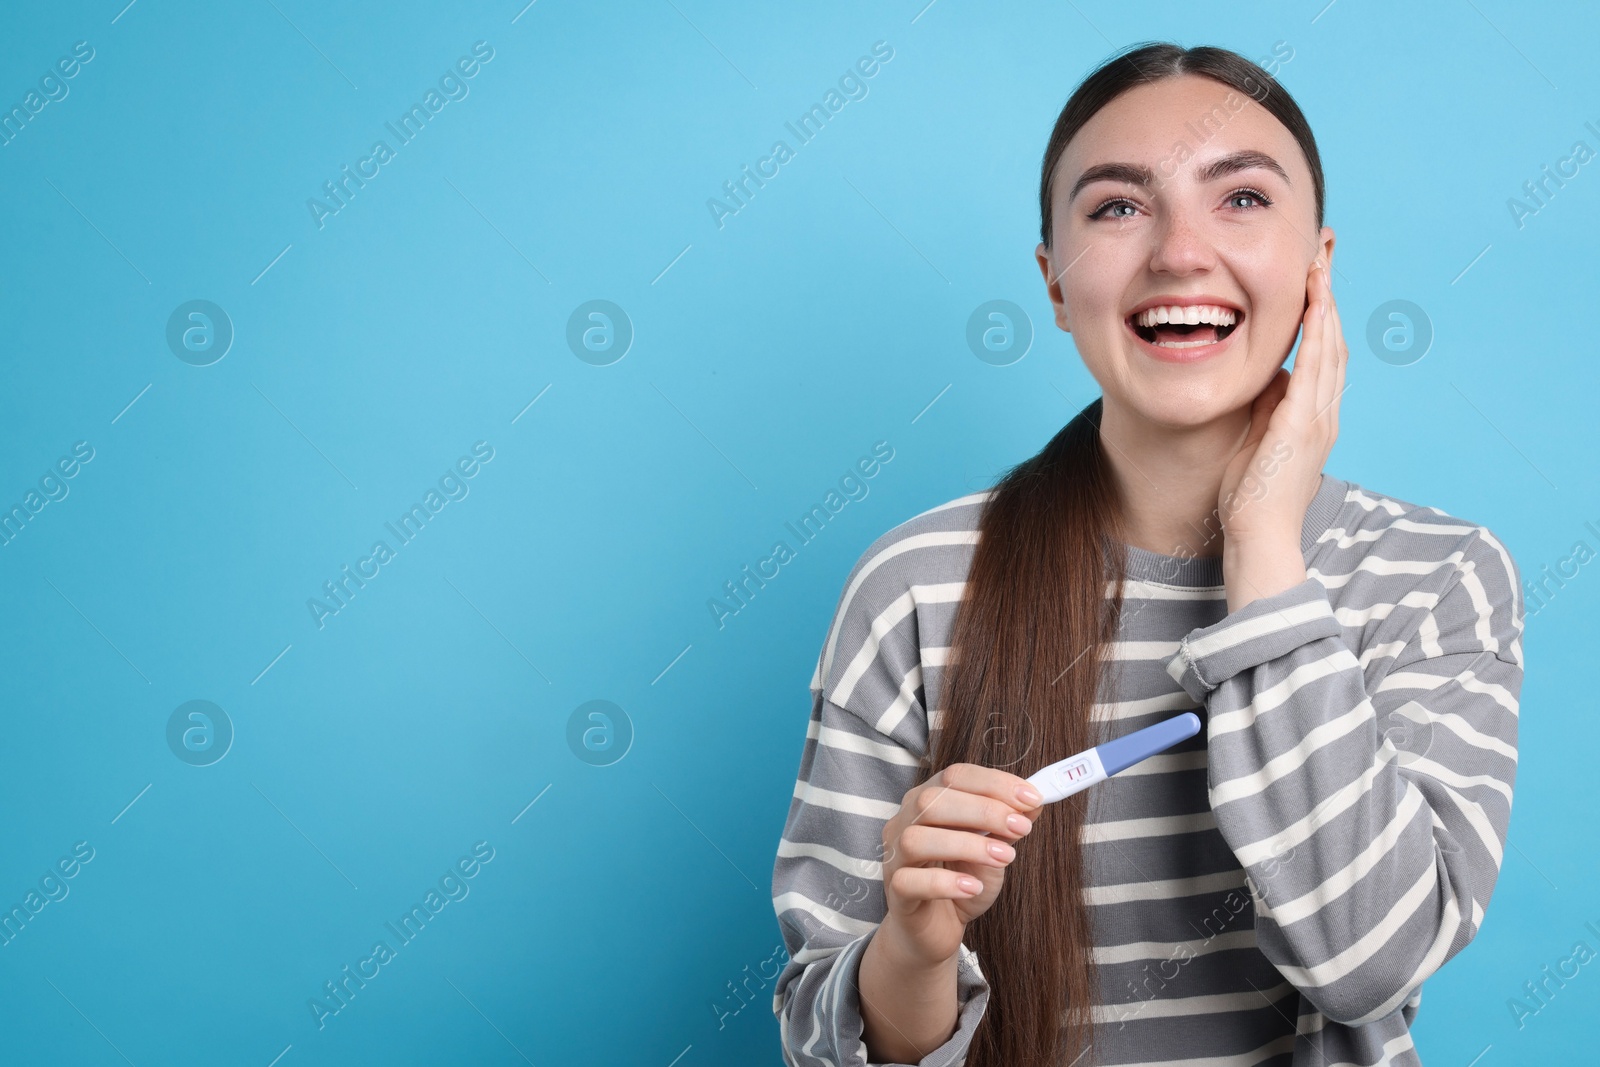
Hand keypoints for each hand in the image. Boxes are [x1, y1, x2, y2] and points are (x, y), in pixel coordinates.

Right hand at [876, 763, 1041, 969]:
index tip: (1032, 798)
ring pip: (917, 839)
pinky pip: (910, 881)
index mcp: (928, 801)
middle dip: (983, 810)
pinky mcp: (896, 893)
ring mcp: (895, 857)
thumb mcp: (993, 850)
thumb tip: (1035, 802)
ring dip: (967, 844)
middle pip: (932, 800)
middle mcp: (904, 822)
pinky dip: (945, 883)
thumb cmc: (961, 881)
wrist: (935, 929)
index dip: (995, 783)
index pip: (955, 776)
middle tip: (1021, 827)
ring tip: (1005, 857)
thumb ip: (1008, 826)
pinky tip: (972, 887)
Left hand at [1217, 256, 1346, 546]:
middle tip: (1325, 251)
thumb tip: (1270, 376)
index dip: (1321, 312)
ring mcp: (1317, 419)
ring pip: (1328, 348)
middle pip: (1332, 340)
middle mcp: (1323, 413)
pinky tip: (1315, 306)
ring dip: (1325, 303)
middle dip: (1328, 293)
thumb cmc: (1251, 498)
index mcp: (1313, 416)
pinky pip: (1313, 371)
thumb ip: (1267, 408)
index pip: (1322, 352)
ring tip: (1320, 263)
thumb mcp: (1258, 440)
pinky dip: (1316, 335)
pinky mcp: (1301, 427)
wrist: (1257, 538)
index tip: (1316, 275)